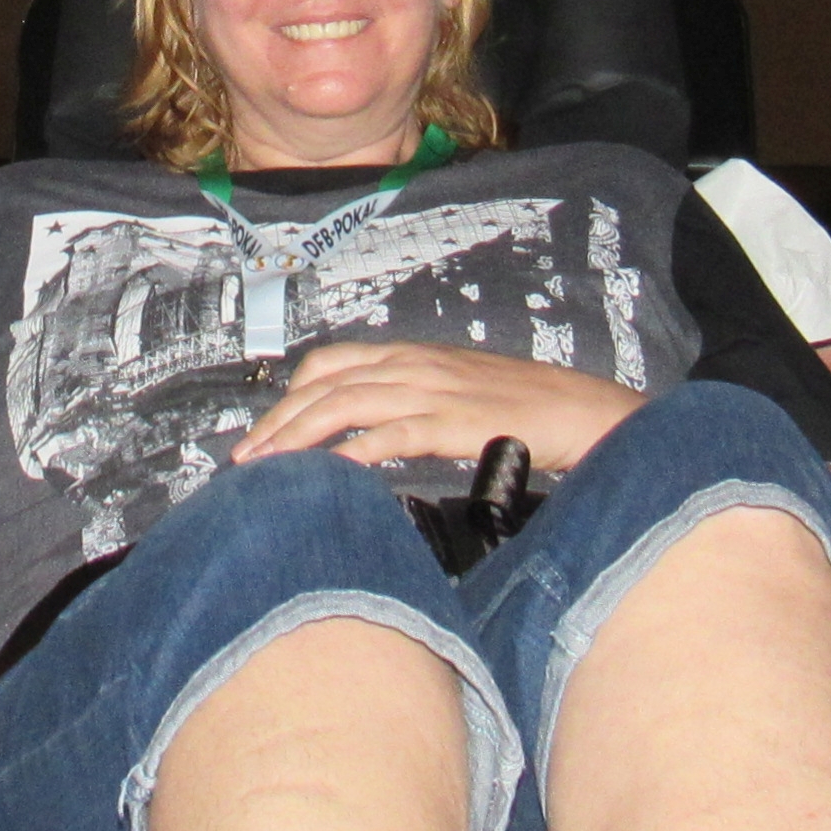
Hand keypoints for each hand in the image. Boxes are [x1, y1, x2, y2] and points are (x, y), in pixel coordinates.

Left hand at [233, 340, 642, 472]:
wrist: (585, 413)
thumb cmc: (527, 411)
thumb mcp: (460, 395)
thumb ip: (416, 405)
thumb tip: (370, 434)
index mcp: (414, 357)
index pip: (331, 363)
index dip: (290, 395)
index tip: (265, 431)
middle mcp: (415, 366)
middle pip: (324, 386)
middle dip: (277, 422)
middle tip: (245, 459)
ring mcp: (433, 391)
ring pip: (344, 405)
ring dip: (296, 436)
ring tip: (265, 469)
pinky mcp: (452, 422)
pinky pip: (389, 434)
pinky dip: (350, 452)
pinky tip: (326, 473)